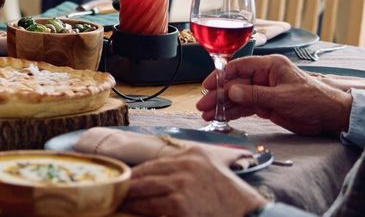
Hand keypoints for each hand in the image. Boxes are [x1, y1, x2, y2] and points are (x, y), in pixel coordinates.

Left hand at [123, 148, 268, 216]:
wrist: (251, 214)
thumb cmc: (230, 198)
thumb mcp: (210, 170)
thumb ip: (185, 168)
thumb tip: (157, 176)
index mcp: (192, 155)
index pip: (153, 163)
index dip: (135, 173)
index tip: (122, 179)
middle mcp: (185, 165)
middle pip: (145, 174)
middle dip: (128, 184)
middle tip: (113, 190)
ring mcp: (181, 185)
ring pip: (143, 189)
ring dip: (128, 197)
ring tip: (117, 200)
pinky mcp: (179, 205)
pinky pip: (149, 207)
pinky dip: (137, 209)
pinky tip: (130, 210)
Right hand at [195, 55, 351, 135]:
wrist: (331, 116)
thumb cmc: (313, 99)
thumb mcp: (282, 97)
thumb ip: (255, 95)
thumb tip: (231, 92)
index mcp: (269, 66)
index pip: (239, 67)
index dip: (221, 75)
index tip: (208, 85)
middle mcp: (264, 76)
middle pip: (235, 83)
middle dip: (218, 93)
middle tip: (203, 104)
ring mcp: (264, 91)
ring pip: (238, 96)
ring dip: (223, 105)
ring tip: (207, 114)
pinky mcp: (266, 105)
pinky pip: (245, 107)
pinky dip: (233, 112)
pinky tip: (221, 117)